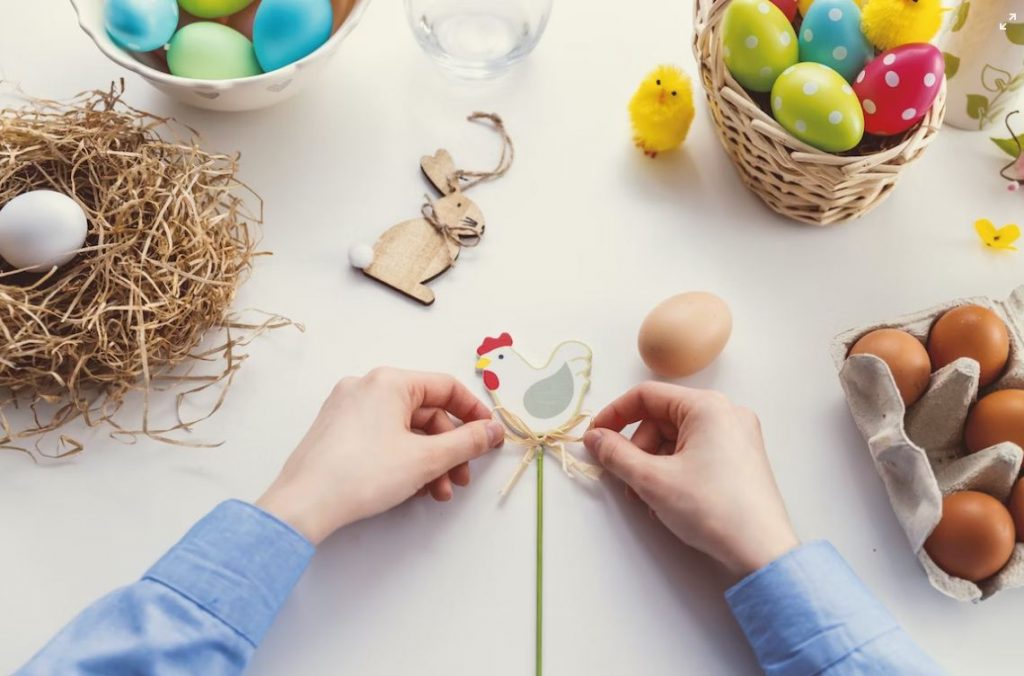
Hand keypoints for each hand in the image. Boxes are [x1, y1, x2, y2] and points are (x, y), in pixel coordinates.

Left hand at [257, 368, 504, 544]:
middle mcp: (366, 387)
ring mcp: (348, 408)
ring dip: (429, 461)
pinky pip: (383, 437)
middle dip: (449, 449)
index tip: (489, 437)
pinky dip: (403, 459)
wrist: (304, 505)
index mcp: (389, 381)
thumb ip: (467, 442)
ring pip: (405, 430)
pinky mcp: (337, 431)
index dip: (474, 413)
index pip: (446, 387)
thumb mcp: (427, 459)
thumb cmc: (362, 474)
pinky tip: (413, 488)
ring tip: (438, 493)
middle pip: (426, 412)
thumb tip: (492, 431)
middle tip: (462, 478)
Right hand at [583, 383, 797, 576]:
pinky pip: (696, 452)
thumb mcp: (652, 479)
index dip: (614, 415)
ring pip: (677, 439)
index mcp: (707, 406)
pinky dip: (675, 471)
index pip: (646, 396)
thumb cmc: (711, 508)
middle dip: (637, 449)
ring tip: (649, 499)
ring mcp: (737, 436)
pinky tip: (670, 500)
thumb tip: (594, 438)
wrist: (761, 551)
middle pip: (661, 419)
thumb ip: (615, 454)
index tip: (594, 438)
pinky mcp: (742, 459)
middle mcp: (726, 413)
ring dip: (654, 465)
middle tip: (627, 481)